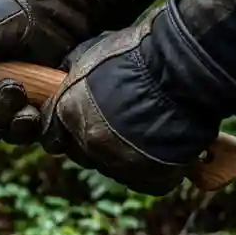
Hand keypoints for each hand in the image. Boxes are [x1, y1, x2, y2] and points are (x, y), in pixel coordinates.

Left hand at [39, 0, 235, 194]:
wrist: (184, 69)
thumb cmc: (139, 54)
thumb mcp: (92, 54)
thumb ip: (73, 74)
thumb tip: (64, 75)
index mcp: (67, 112)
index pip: (51, 135)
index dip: (64, 129)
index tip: (78, 123)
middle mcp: (87, 141)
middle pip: (80, 153)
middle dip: (92, 142)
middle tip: (116, 125)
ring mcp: (119, 162)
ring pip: (111, 168)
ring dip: (122, 155)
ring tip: (144, 132)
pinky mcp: (151, 178)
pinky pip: (144, 180)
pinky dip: (152, 169)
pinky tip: (162, 149)